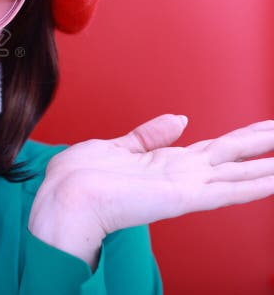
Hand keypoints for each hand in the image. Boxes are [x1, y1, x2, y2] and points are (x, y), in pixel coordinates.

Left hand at [29, 115, 273, 265]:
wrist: (64, 197)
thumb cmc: (80, 177)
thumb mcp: (118, 146)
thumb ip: (150, 135)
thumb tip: (180, 119)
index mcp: (166, 162)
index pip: (216, 148)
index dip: (245, 137)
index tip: (269, 127)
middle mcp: (181, 175)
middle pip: (235, 156)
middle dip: (265, 144)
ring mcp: (184, 187)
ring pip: (239, 175)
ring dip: (268, 167)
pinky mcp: (181, 198)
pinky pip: (225, 192)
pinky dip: (253, 186)